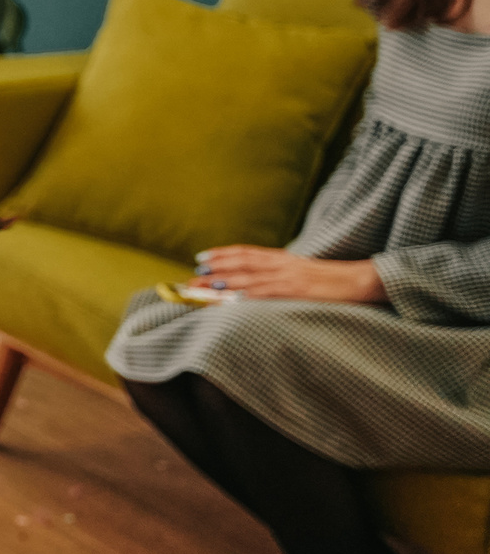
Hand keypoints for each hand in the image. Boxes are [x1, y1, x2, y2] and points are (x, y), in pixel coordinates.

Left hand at [191, 246, 384, 304]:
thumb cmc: (334, 280)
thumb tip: (260, 281)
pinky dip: (245, 297)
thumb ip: (283, 273)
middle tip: (190, 278)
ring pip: (247, 279)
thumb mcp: (304, 272)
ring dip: (222, 284)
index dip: (222, 254)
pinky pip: (266, 294)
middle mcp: (282, 264)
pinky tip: (229, 301)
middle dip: (213, 271)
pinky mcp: (297, 291)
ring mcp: (288, 277)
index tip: (201, 258)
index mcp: (284, 258)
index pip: (246, 252)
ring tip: (201, 289)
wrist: (362, 280)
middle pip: (240, 265)